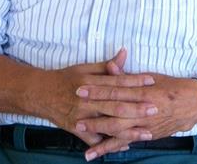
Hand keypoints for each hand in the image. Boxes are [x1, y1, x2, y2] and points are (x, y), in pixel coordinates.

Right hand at [42, 49, 157, 151]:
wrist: (41, 94)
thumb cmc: (66, 78)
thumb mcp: (84, 68)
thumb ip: (106, 65)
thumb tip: (124, 52)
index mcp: (90, 82)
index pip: (116, 81)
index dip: (135, 81)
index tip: (151, 81)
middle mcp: (87, 99)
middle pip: (115, 104)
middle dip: (136, 107)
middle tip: (155, 108)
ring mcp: (81, 116)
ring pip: (108, 124)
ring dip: (128, 129)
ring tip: (146, 132)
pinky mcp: (76, 129)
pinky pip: (95, 140)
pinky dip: (110, 144)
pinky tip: (125, 145)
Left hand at [77, 72, 196, 159]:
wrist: (192, 103)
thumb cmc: (170, 86)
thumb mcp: (150, 76)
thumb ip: (128, 75)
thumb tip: (110, 66)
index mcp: (143, 91)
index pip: (116, 89)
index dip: (97, 90)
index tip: (80, 89)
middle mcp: (144, 109)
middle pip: (114, 111)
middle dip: (93, 112)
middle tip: (74, 112)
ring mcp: (145, 125)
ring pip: (118, 130)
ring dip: (98, 132)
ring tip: (79, 132)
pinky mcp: (146, 136)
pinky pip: (126, 143)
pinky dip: (110, 148)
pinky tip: (96, 153)